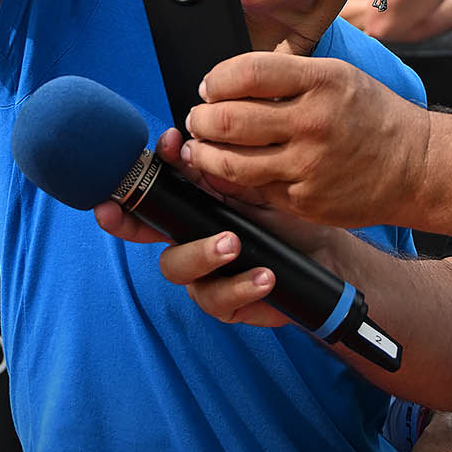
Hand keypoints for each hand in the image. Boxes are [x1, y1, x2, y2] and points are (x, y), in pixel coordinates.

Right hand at [91, 126, 338, 328]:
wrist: (326, 256)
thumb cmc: (287, 217)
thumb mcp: (257, 187)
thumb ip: (223, 173)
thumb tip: (191, 148)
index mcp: (193, 207)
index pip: (150, 196)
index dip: (125, 191)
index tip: (128, 171)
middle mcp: (190, 240)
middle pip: (146, 235)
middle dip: (129, 224)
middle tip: (133, 211)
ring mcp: (205, 274)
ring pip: (178, 268)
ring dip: (202, 253)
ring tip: (233, 243)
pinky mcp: (228, 302)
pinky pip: (219, 299)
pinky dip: (241, 285)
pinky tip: (264, 276)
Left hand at [183, 52, 431, 227]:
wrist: (414, 166)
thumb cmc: (371, 116)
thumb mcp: (338, 76)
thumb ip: (287, 76)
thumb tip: (228, 82)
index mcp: (322, 81)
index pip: (247, 73)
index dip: (216, 80)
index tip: (210, 87)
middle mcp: (314, 123)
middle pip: (229, 119)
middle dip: (201, 119)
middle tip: (198, 118)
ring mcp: (308, 167)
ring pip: (231, 163)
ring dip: (204, 155)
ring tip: (201, 147)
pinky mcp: (304, 201)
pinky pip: (253, 190)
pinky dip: (232, 181)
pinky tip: (228, 171)